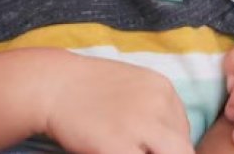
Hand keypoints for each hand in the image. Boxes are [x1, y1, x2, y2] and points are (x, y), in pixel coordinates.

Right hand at [40, 54, 193, 153]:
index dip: (167, 148)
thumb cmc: (86, 89)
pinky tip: (114, 152)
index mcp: (164, 89)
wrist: (50, 85)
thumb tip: (168, 141)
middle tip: (138, 151)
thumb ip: (154, 109)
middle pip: (182, 149)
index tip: (145, 148)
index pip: (183, 131)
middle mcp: (159, 104)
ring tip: (128, 150)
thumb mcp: (132, 87)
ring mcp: (141, 125)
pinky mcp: (119, 146)